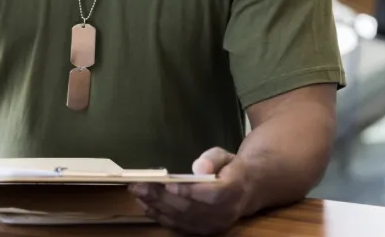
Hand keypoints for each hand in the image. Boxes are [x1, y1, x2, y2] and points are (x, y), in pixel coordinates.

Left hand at [130, 148, 250, 234]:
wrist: (246, 190)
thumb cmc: (230, 168)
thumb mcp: (225, 155)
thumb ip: (212, 159)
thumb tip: (198, 167)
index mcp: (234, 190)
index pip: (211, 195)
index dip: (189, 192)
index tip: (168, 184)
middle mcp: (224, 212)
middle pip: (191, 208)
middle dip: (162, 197)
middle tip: (139, 185)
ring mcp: (213, 225)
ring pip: (182, 219)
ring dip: (157, 207)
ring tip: (138, 193)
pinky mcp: (204, 232)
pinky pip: (180, 227)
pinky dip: (161, 217)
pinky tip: (146, 206)